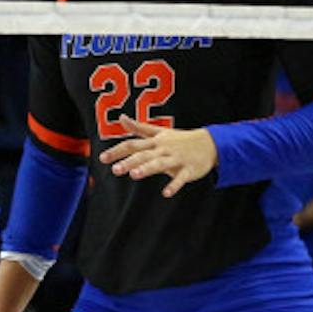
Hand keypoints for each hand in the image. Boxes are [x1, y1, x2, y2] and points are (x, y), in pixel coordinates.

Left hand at [98, 116, 217, 197]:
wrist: (209, 143)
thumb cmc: (180, 139)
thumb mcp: (159, 132)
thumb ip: (139, 128)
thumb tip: (121, 118)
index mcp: (155, 142)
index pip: (133, 145)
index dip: (118, 151)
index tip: (102, 158)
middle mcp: (164, 149)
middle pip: (144, 155)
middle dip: (130, 161)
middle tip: (115, 170)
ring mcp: (176, 159)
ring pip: (160, 164)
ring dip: (148, 169)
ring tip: (134, 175)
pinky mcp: (189, 170)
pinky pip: (181, 178)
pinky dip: (174, 185)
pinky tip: (166, 193)